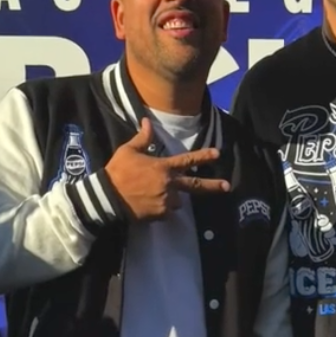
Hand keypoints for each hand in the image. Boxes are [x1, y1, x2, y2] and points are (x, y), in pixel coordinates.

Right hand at [104, 118, 229, 219]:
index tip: (218, 153)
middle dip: (213, 186)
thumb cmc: (117, 172)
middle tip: (228, 186)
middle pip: (195, 185)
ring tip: (156, 196)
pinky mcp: (160, 215)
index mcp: (163, 167)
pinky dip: (161, 210)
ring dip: (172, 199)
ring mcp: (166, 201)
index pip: (187, 160)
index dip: (203, 155)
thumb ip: (142, 138)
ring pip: (177, 201)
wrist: (107, 197)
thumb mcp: (128, 151)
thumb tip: (148, 121)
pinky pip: (166, 213)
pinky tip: (149, 206)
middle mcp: (169, 184)